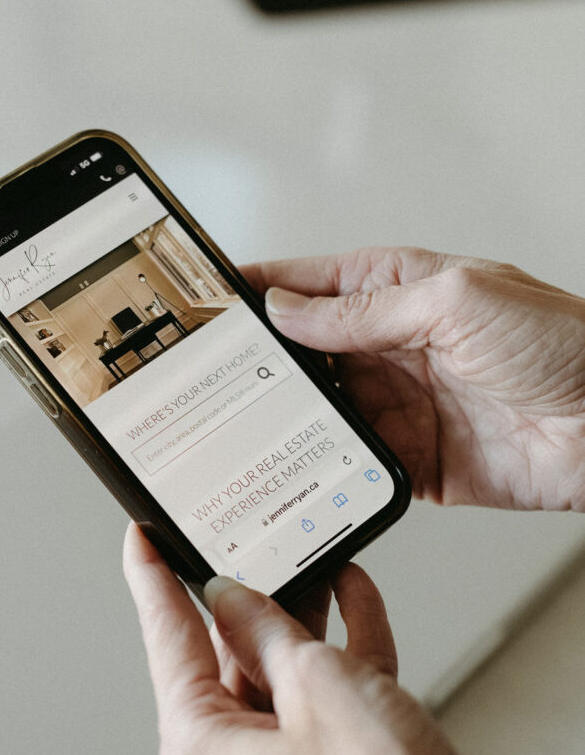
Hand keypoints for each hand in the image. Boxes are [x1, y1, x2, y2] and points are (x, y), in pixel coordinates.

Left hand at [123, 524, 525, 754]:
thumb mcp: (312, 682)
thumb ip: (265, 630)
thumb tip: (231, 599)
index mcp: (202, 745)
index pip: (167, 641)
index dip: (152, 580)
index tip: (142, 539)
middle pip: (226, 654)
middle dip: (247, 595)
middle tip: (245, 540)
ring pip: (279, 668)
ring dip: (301, 614)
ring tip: (313, 558)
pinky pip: (322, 690)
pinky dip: (339, 644)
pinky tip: (355, 597)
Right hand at [242, 248, 584, 510]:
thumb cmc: (558, 343)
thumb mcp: (454, 302)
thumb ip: (364, 311)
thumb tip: (287, 310)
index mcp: (398, 292)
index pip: (308, 285)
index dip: (256, 291)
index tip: (205, 305)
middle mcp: (390, 348)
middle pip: (302, 354)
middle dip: (257, 364)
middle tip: (208, 376)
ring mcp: (397, 406)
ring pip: (318, 413)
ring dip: (284, 419)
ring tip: (237, 425)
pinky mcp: (409, 460)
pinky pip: (351, 464)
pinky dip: (322, 468)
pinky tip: (294, 469)